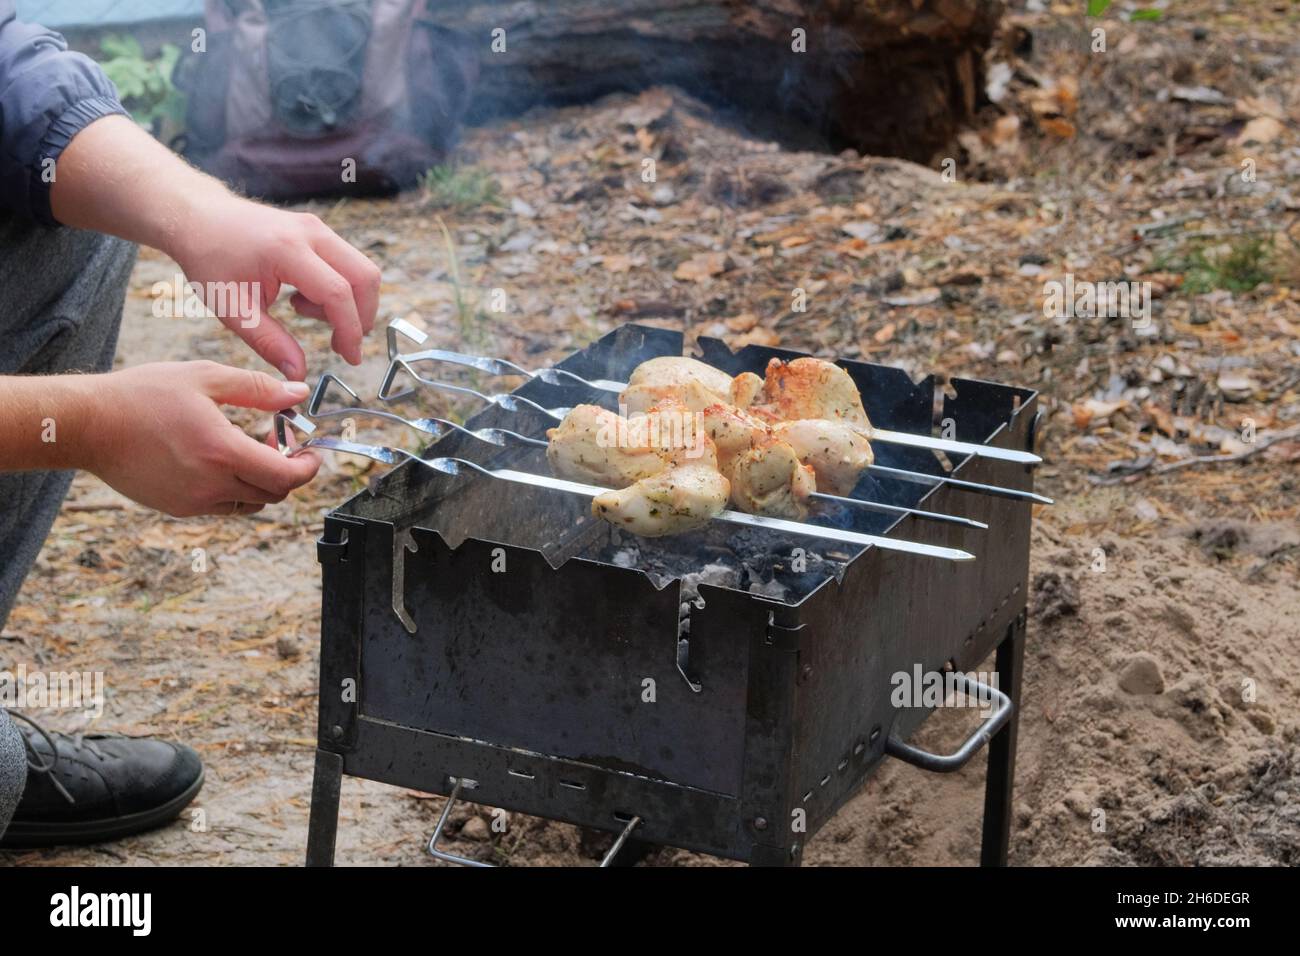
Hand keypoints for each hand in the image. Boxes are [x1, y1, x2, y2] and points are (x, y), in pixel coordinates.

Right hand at [88, 361, 320, 516]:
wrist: (87, 425)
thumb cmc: (142, 396)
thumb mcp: (205, 379)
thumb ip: (257, 389)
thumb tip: (297, 395)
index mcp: (223, 452)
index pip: (286, 477)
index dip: (307, 467)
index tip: (311, 452)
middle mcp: (211, 485)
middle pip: (274, 494)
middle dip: (289, 472)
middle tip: (282, 444)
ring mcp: (193, 502)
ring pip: (251, 503)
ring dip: (263, 482)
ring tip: (249, 449)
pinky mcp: (178, 508)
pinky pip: (223, 506)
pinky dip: (236, 489)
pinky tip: (221, 460)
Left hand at [170, 195, 380, 379]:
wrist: (198, 218)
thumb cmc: (210, 260)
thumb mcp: (233, 310)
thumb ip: (270, 343)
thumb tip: (299, 374)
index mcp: (286, 250)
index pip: (338, 293)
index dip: (350, 330)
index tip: (350, 358)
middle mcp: (310, 233)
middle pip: (365, 277)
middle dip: (362, 316)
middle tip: (339, 342)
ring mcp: (317, 228)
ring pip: (361, 270)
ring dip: (349, 303)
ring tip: (304, 312)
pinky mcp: (318, 231)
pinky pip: (348, 263)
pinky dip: (340, 289)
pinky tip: (303, 298)